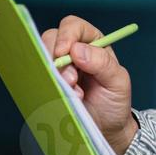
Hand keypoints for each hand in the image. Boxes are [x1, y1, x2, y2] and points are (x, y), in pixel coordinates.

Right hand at [42, 16, 137, 154]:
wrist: (106, 128)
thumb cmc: (114, 102)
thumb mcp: (118, 82)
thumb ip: (103, 63)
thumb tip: (77, 50)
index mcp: (93, 43)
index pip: (74, 26)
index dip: (67, 35)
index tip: (65, 53)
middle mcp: (73, 50)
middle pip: (52, 38)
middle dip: (57, 58)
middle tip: (70, 80)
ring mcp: (58, 66)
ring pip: (42, 56)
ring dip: (53, 74)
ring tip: (73, 94)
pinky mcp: (49, 80)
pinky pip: (37, 75)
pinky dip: (47, 85)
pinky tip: (64, 97)